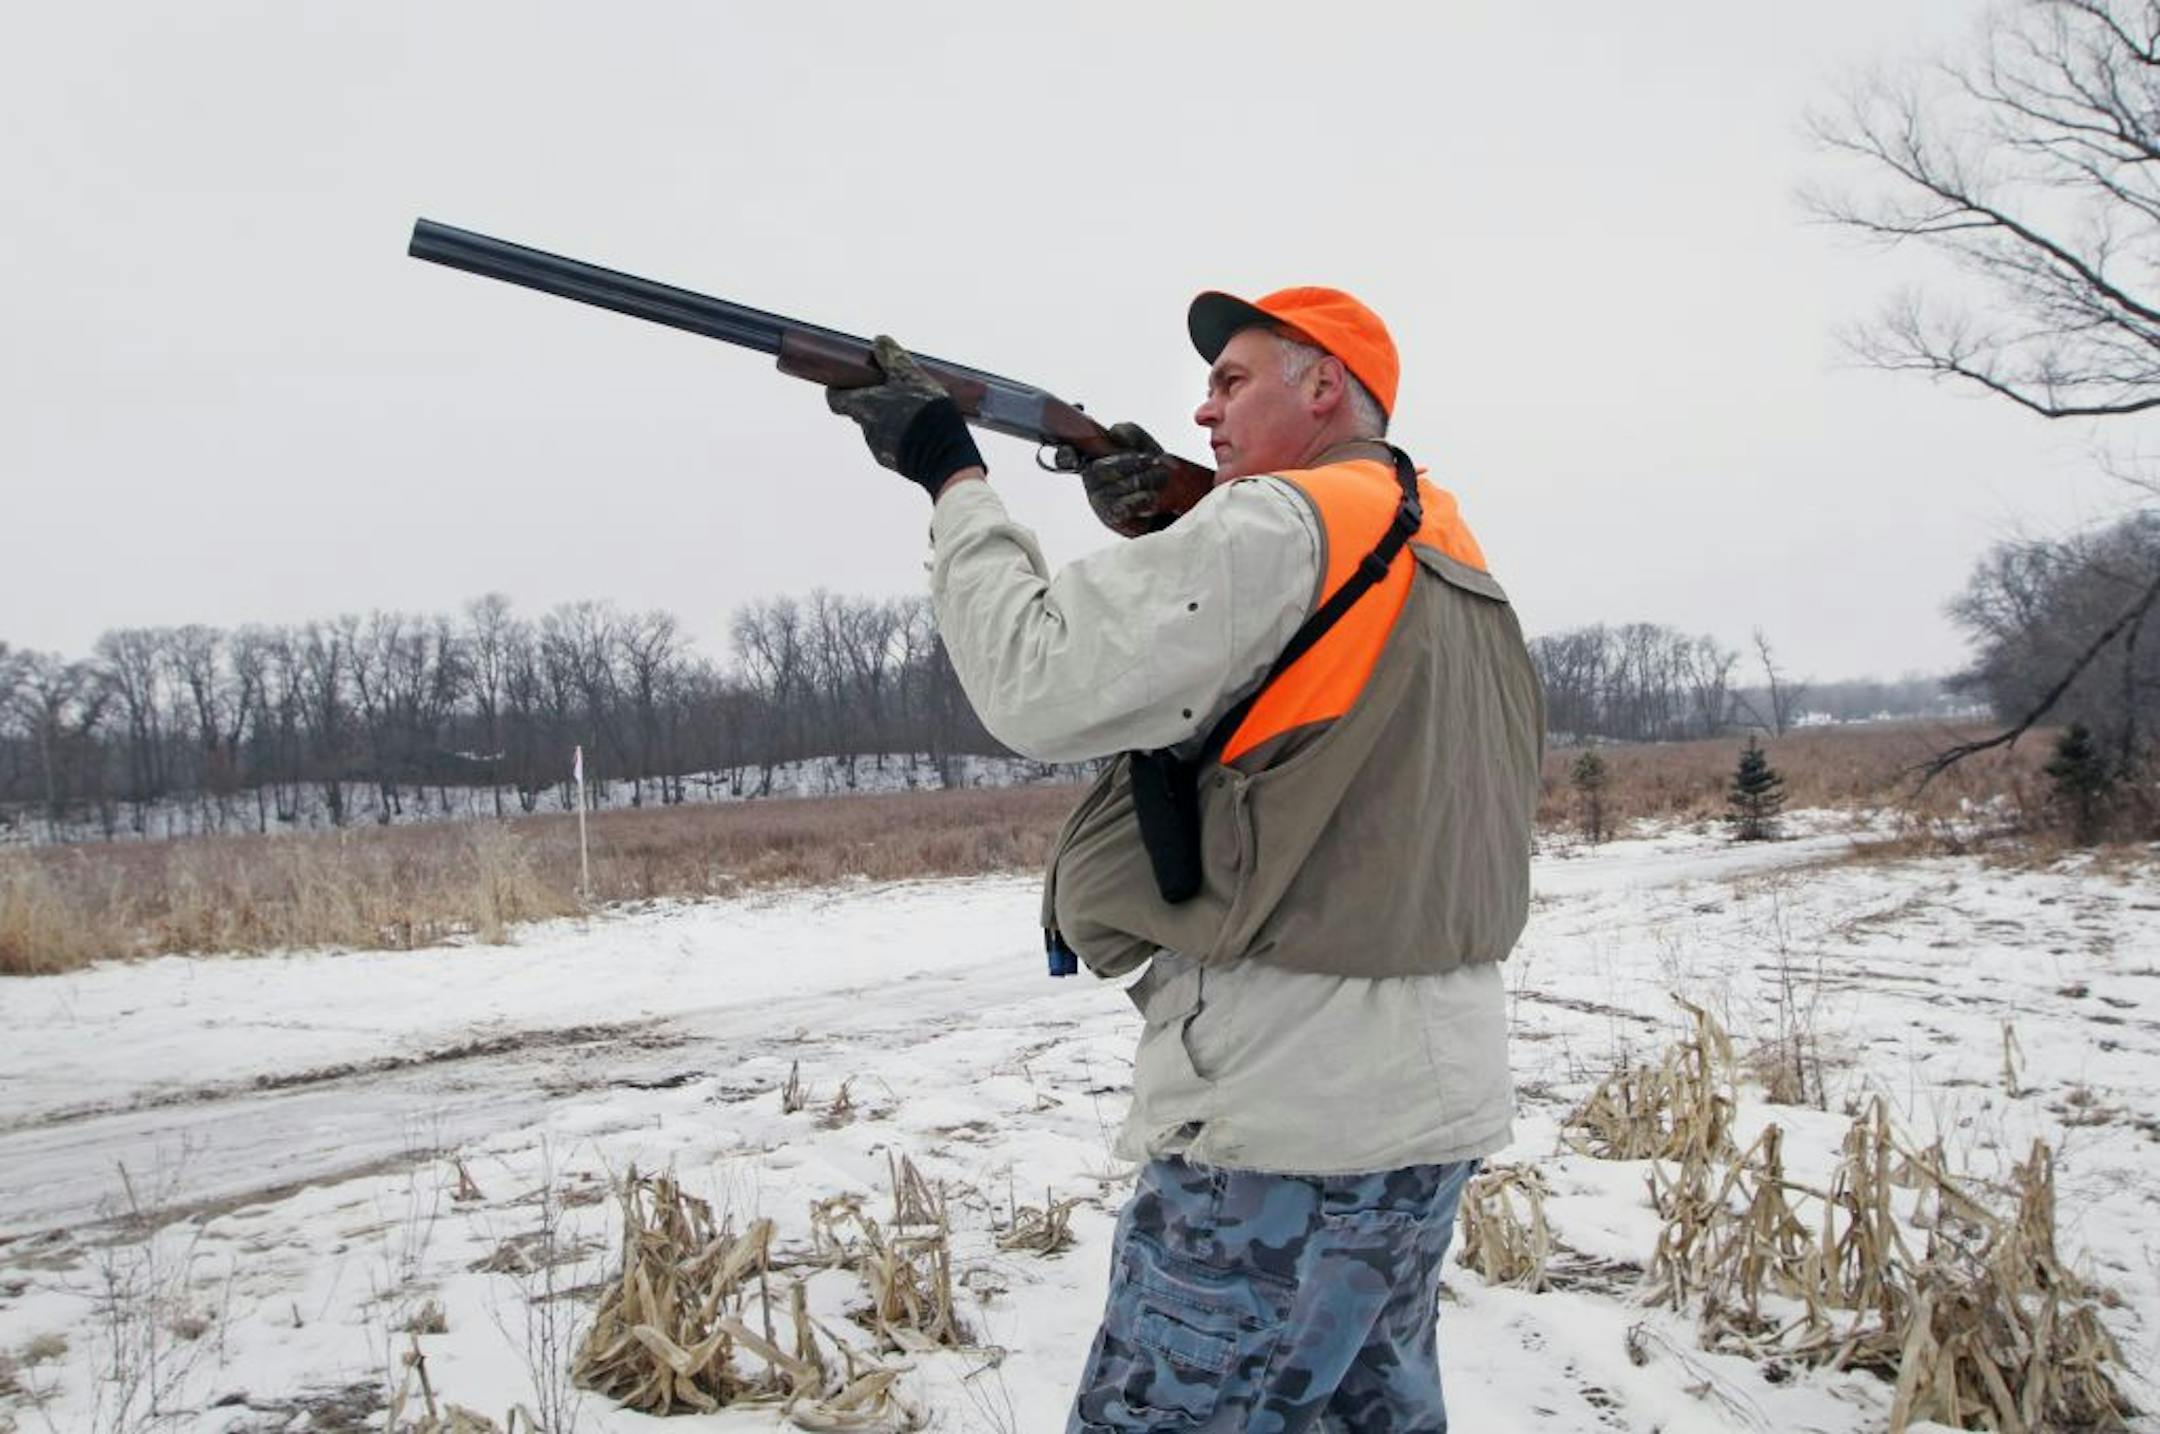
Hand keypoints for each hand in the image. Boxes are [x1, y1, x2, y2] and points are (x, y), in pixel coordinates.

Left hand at [825, 335, 984, 498]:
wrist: (943, 454)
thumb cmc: (925, 412)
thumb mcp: (911, 378)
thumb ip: (893, 359)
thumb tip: (879, 341)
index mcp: (865, 406)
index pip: (835, 400)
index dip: (837, 390)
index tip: (845, 382)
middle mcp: (867, 430)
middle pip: (861, 412)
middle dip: (873, 401)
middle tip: (894, 390)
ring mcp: (880, 449)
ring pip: (878, 428)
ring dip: (890, 419)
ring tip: (917, 412)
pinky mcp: (895, 463)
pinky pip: (892, 445)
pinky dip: (901, 436)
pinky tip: (923, 431)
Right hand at [1058, 422, 1176, 537]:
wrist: (1168, 500)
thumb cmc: (1148, 469)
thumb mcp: (1142, 444)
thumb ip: (1130, 432)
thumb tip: (1114, 433)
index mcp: (1092, 458)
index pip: (1066, 456)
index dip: (1064, 455)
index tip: (1073, 456)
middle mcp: (1091, 480)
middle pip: (1100, 469)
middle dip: (1129, 463)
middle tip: (1152, 460)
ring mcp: (1100, 500)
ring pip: (1116, 487)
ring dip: (1144, 479)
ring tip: (1161, 477)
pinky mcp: (1112, 517)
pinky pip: (1124, 507)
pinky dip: (1142, 499)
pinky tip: (1152, 496)